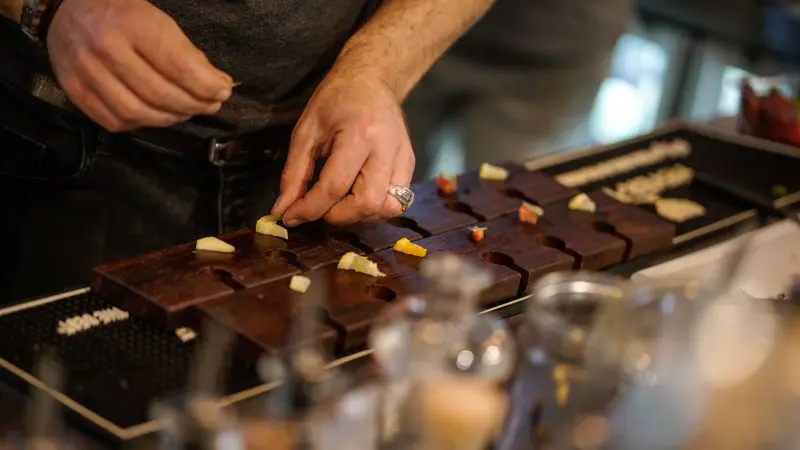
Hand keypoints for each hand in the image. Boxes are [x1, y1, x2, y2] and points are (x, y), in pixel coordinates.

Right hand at [47, 0, 232, 132]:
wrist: (68, 9)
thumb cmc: (123, 13)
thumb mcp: (159, 20)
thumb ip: (188, 53)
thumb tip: (219, 85)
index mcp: (132, 24)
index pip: (178, 66)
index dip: (206, 86)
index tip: (223, 92)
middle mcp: (106, 48)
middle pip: (160, 94)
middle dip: (193, 105)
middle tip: (209, 105)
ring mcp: (86, 71)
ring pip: (137, 113)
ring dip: (170, 118)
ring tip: (186, 111)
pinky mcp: (74, 90)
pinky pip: (114, 121)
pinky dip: (141, 125)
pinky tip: (156, 115)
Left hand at [271, 68, 414, 225]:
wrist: (372, 79)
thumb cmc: (335, 100)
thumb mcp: (306, 131)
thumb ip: (294, 174)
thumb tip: (282, 210)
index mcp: (358, 134)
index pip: (335, 186)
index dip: (310, 208)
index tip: (290, 217)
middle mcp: (386, 148)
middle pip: (366, 203)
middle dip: (337, 216)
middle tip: (319, 207)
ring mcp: (403, 156)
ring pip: (386, 208)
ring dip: (358, 215)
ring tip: (340, 202)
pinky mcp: (410, 163)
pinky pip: (397, 201)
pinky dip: (375, 208)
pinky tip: (357, 195)